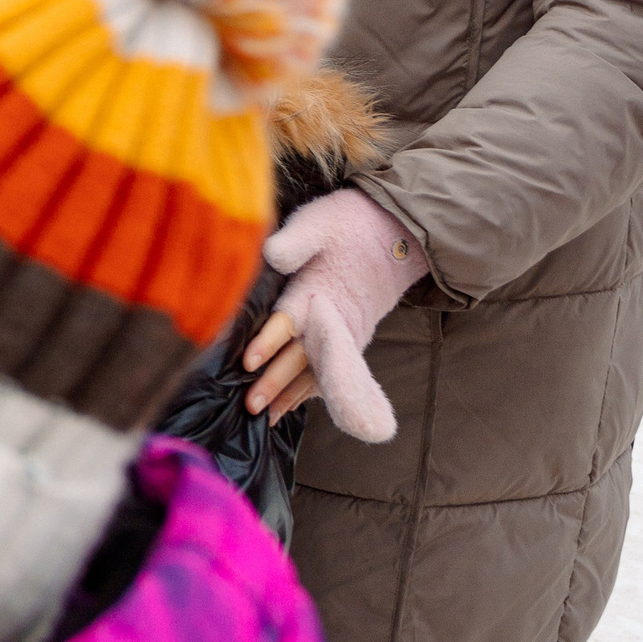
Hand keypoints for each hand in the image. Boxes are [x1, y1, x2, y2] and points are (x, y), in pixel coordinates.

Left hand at [241, 188, 424, 442]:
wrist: (394, 235)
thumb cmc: (347, 226)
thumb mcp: (320, 223)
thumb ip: (296, 241)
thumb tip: (272, 254)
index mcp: (319, 290)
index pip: (289, 319)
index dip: (268, 341)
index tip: (248, 362)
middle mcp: (333, 318)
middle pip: (301, 355)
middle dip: (276, 381)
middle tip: (250, 405)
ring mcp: (345, 332)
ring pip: (316, 369)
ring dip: (290, 394)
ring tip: (265, 418)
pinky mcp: (349, 338)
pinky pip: (329, 370)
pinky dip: (310, 391)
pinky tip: (290, 407)